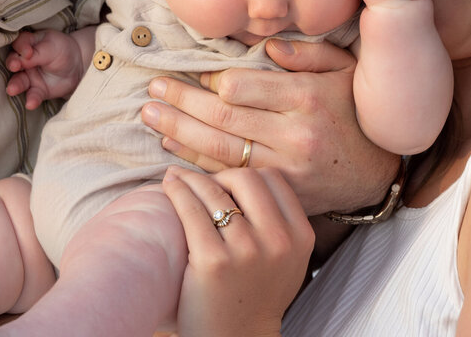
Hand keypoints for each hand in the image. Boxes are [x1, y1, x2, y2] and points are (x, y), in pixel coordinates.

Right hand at [4, 29, 83, 108]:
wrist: (77, 67)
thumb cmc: (62, 51)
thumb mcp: (53, 48)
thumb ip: (38, 53)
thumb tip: (22, 59)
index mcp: (28, 44)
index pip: (19, 43)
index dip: (21, 47)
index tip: (28, 53)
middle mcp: (23, 61)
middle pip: (13, 62)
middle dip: (13, 64)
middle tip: (15, 66)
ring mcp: (28, 76)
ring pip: (18, 81)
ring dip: (15, 85)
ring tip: (12, 90)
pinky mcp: (36, 91)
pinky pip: (32, 95)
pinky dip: (31, 100)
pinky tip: (31, 104)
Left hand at [142, 39, 396, 214]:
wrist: (381, 173)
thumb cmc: (357, 112)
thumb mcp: (344, 69)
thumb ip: (306, 54)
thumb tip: (266, 47)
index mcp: (307, 97)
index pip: (242, 87)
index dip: (210, 81)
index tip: (194, 75)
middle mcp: (294, 134)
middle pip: (223, 118)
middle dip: (181, 103)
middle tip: (152, 89)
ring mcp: (286, 169)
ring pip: (219, 150)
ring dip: (178, 132)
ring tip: (149, 115)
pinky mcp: (279, 193)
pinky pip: (228, 177)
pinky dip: (195, 163)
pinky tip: (171, 148)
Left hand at [163, 166, 312, 336]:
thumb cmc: (256, 295)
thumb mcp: (287, 259)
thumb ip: (280, 220)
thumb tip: (243, 174)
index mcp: (300, 237)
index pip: (274, 179)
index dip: (247, 175)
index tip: (227, 183)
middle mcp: (278, 241)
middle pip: (246, 179)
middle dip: (220, 176)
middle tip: (202, 183)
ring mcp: (247, 251)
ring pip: (215, 191)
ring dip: (190, 179)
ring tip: (176, 177)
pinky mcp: (214, 261)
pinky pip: (192, 210)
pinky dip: (177, 191)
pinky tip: (169, 186)